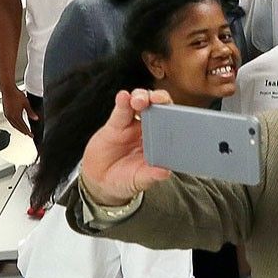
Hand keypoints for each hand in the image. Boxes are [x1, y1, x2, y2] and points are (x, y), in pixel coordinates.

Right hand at [1, 85, 38, 135]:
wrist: (8, 89)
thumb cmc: (16, 95)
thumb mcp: (26, 104)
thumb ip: (31, 112)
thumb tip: (36, 118)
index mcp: (16, 115)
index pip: (23, 126)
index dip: (27, 131)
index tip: (31, 135)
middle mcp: (10, 116)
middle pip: (17, 127)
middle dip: (23, 131)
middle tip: (28, 135)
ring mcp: (7, 114)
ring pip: (13, 124)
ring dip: (18, 128)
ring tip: (23, 131)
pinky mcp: (5, 112)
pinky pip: (10, 121)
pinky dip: (14, 124)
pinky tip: (16, 124)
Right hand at [80, 89, 173, 205]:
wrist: (101, 181)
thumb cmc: (126, 179)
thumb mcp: (140, 180)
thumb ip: (151, 175)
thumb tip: (165, 172)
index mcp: (161, 142)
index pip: (172, 123)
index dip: (175, 114)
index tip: (176, 113)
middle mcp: (149, 130)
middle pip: (158, 107)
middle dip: (159, 99)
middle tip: (157, 99)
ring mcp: (132, 126)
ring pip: (139, 104)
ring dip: (141, 97)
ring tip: (139, 100)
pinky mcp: (115, 124)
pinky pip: (121, 110)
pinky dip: (122, 101)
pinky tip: (123, 96)